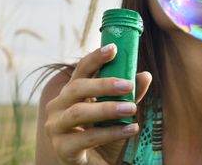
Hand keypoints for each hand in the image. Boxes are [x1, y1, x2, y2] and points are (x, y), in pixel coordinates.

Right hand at [44, 43, 151, 164]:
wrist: (91, 164)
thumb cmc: (101, 132)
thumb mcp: (116, 111)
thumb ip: (128, 94)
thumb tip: (145, 75)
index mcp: (71, 92)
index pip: (81, 69)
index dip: (95, 57)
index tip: (113, 48)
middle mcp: (58, 105)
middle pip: (77, 88)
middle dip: (104, 84)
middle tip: (128, 85)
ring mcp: (57, 126)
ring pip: (79, 112)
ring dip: (108, 109)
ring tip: (132, 108)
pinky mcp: (62, 148)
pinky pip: (87, 138)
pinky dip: (112, 132)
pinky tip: (131, 129)